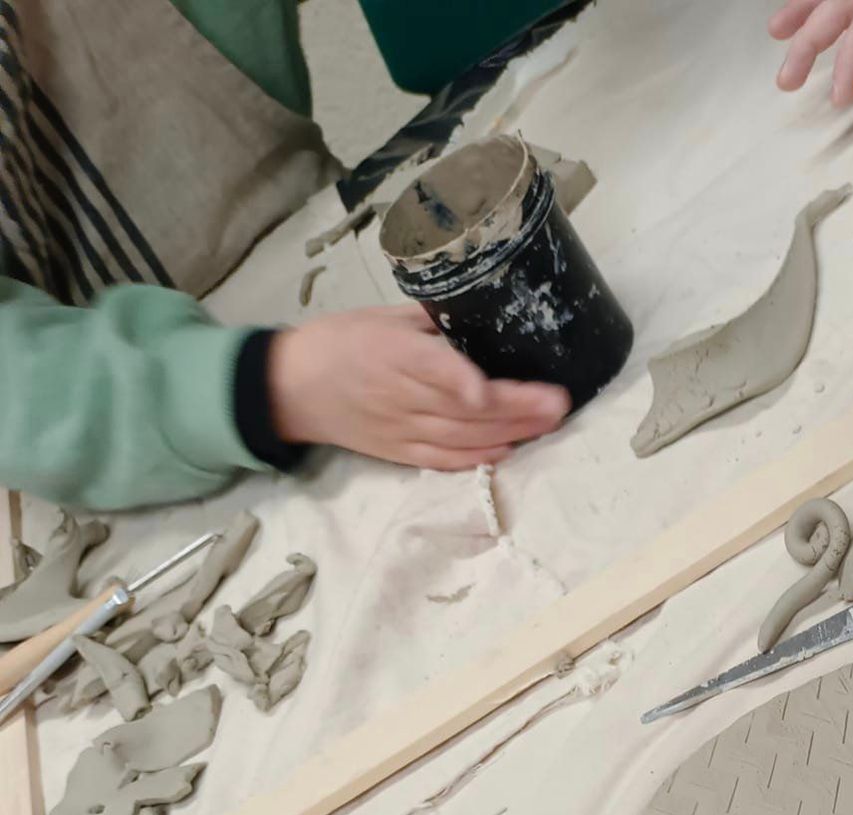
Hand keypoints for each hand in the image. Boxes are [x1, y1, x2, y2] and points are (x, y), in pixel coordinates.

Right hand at [267, 305, 570, 470]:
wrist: (294, 387)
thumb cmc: (343, 342)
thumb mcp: (383, 317)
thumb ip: (431, 322)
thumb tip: (482, 318)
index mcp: (392, 353)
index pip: (434, 369)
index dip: (463, 383)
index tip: (491, 389)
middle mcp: (400, 396)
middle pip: (464, 408)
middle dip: (515, 408)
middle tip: (558, 403)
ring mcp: (402, 430)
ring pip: (463, 436)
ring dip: (510, 432)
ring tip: (550, 423)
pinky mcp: (402, 453)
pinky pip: (446, 459)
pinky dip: (479, 457)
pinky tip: (511, 449)